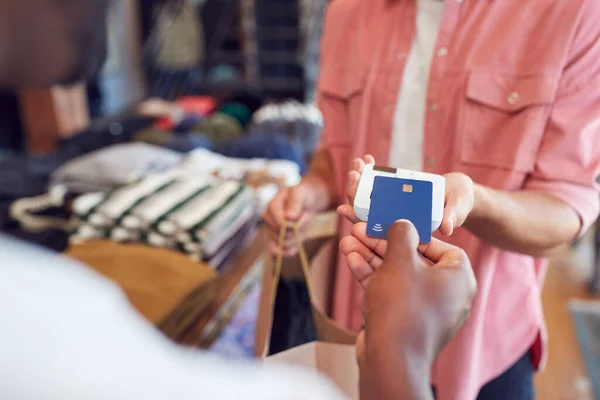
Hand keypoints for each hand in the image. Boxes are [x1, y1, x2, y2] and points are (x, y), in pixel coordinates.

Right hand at [263, 178, 328, 255]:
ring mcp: (271, 231)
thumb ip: (295, 204)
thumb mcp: (301, 194)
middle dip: (296, 231)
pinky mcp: (276, 240)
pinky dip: (291, 250)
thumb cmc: (303, 195)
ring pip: (282, 244)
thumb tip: (289, 217)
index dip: (291, 225)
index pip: (278, 222)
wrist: (306, 201)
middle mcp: (268, 219)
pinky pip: (281, 252)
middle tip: (304, 219)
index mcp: (272, 206)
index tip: (299, 218)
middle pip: (280, 235)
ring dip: (296, 239)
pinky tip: (298, 243)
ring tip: (302, 227)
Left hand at [337, 156, 474, 235]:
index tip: (346, 208)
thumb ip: (453, 216)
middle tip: (353, 174)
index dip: (358, 221)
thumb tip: (448, 227)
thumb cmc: (461, 204)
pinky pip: (378, 182)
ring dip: (360, 179)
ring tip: (358, 163)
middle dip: (356, 193)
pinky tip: (367, 158)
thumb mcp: (458, 209)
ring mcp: (392, 205)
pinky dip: (372, 170)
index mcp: (403, 231)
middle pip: (366, 211)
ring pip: (368, 196)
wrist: (460, 194)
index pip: (375, 230)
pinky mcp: (394, 191)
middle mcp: (394, 219)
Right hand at [351, 220, 475, 368]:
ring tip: (349, 243)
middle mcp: (448, 295)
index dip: (415, 233)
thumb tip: (404, 224)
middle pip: (412, 259)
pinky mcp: (406, 321)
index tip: (394, 226)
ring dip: (372, 258)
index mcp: (459, 278)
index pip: (441, 246)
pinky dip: (373, 277)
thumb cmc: (402, 307)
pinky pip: (392, 292)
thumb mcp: (400, 261)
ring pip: (397, 275)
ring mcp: (426, 310)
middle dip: (382, 244)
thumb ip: (402, 235)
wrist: (391, 360)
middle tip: (362, 231)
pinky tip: (352, 261)